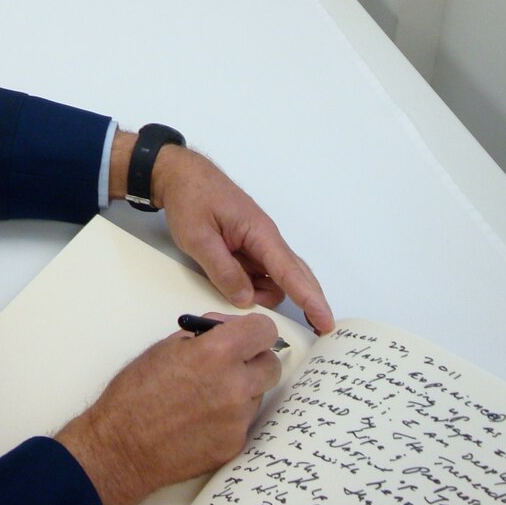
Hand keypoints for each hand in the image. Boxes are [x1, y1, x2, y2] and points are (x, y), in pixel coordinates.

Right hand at [55, 313, 280, 504]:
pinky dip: (230, 417)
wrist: (121, 445)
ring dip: (242, 390)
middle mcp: (235, 385)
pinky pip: (244, 421)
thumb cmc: (134, 394)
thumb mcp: (165, 347)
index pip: (265, 331)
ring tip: (206, 395)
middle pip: (271, 364)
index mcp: (217, 353)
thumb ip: (204, 336)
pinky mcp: (235, 444)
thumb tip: (226, 331)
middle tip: (230, 365)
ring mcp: (238, 418)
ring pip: (258, 394)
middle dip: (254, 360)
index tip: (248, 336)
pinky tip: (201, 419)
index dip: (255, 331)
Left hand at [110, 131, 333, 333]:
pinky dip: (251, 284)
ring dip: (261, 293)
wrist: (180, 174)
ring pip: (273, 277)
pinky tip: (234, 286)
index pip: (290, 271)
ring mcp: (256, 242)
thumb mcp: (198, 237)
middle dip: (306, 300)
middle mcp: (264, 237)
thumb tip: (245, 299)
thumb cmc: (190, 198)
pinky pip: (257, 271)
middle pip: (294, 275)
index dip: (309, 299)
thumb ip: (223, 270)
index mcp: (259, 232)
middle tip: (315, 329)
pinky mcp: (246, 246)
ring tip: (231, 291)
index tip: (325, 321)